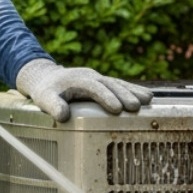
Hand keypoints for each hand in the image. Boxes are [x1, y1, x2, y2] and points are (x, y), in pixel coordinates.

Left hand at [14, 58, 151, 122]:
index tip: (117, 108)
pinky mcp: (102, 82)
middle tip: (136, 107)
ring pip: (118, 83)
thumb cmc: (46, 91)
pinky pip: (119, 85)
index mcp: (79, 80)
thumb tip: (63, 116)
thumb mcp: (45, 98)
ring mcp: (98, 78)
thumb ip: (53, 106)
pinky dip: (132, 90)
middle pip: (110, 84)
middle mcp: (91, 76)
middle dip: (124, 95)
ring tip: (148, 100)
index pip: (94, 88)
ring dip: (133, 91)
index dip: (106, 97)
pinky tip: (146, 97)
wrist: (47, 77)